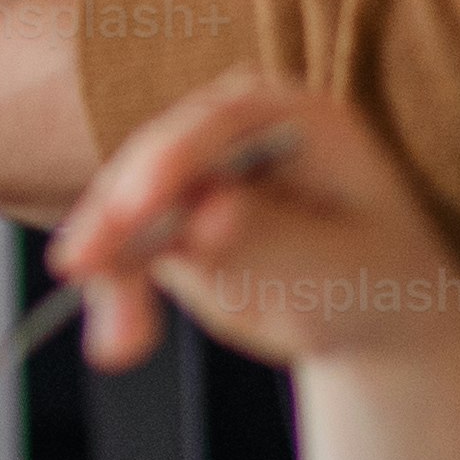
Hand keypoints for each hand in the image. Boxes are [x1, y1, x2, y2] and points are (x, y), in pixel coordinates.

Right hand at [52, 73, 459, 375]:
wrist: (366, 316)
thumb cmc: (374, 284)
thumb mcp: (340, 270)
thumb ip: (274, 240)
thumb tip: (204, 215)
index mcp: (292, 117)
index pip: (217, 124)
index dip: (168, 163)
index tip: (133, 210)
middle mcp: (229, 131)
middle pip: (151, 160)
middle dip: (117, 222)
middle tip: (84, 271)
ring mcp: (191, 172)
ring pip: (121, 205)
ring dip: (109, 268)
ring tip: (123, 341)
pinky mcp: (163, 215)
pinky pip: (119, 247)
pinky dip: (115, 290)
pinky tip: (124, 339)